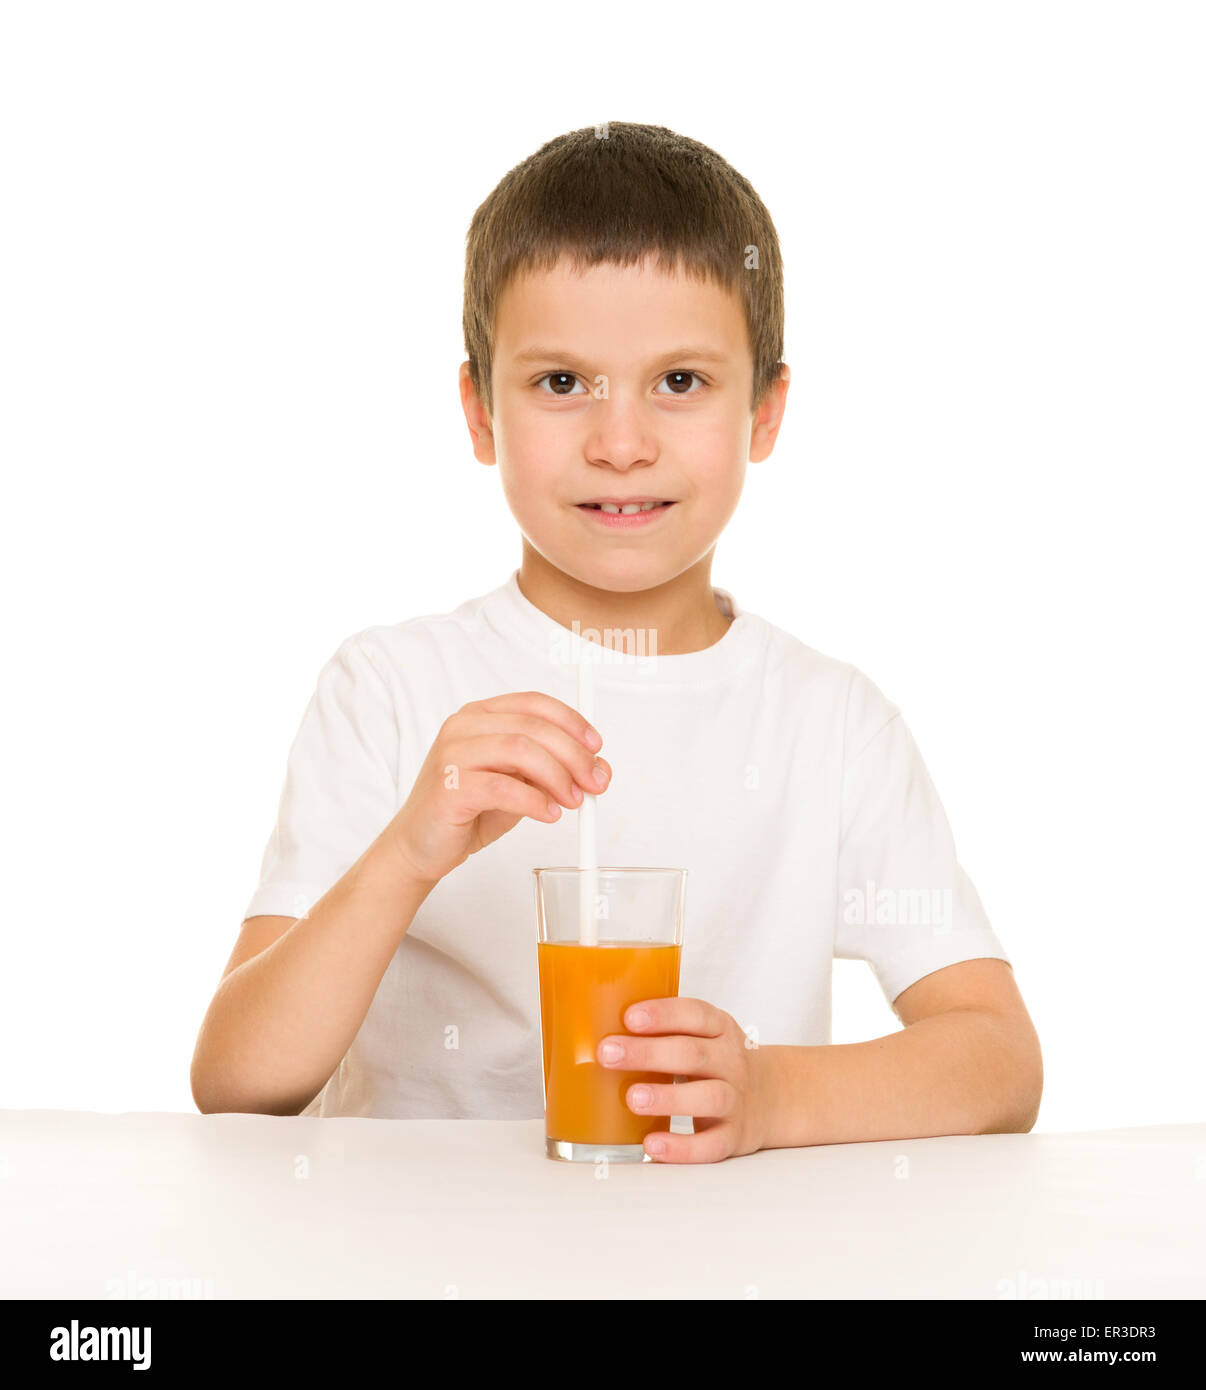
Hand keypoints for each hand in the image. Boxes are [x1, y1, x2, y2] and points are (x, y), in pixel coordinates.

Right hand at [385, 691, 610, 885]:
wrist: (422, 845)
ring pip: (519, 749)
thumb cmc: (469, 810)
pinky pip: (502, 787)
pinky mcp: (448, 787)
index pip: (533, 703)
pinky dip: (534, 800)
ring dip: (557, 776)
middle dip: (573, 755)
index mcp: (480, 716)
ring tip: (573, 801)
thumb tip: (600, 767)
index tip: (596, 747)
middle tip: (595, 782)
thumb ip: (552, 770)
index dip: (571, 721)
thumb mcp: (519, 784)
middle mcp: (463, 727)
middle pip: (532, 726)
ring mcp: (452, 754)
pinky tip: (548, 814)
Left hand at [597, 997, 768, 1162]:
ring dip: (668, 1097)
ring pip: (708, 1097)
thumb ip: (662, 1033)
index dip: (663, 1013)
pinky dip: (682, 1148)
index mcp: (719, 1029)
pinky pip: (711, 1145)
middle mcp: (731, 1061)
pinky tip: (652, 1145)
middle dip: (649, 1053)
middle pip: (693, 1054)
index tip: (628, 1017)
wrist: (771, 1097)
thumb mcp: (701, 1036)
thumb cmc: (714, 1062)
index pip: (695, 1014)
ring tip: (632, 1098)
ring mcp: (735, 1100)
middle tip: (608, 1053)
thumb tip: (586, 1033)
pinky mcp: (733, 1136)